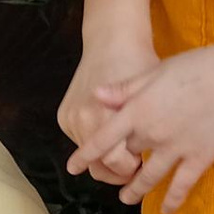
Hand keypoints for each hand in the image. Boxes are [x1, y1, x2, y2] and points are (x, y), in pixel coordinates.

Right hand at [58, 35, 164, 188]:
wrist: (111, 41)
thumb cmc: (138, 65)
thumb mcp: (149, 97)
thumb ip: (145, 132)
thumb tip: (146, 166)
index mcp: (106, 116)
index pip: (116, 163)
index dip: (131, 171)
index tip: (143, 170)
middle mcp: (83, 120)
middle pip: (99, 167)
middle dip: (118, 172)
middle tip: (135, 170)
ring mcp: (70, 119)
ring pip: (88, 158)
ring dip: (106, 161)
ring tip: (124, 157)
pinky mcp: (63, 117)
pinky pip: (80, 143)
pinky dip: (95, 146)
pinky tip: (110, 140)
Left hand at [65, 36, 213, 211]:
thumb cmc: (196, 66)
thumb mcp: (155, 71)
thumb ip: (125, 88)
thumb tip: (96, 95)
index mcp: (138, 110)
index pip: (103, 138)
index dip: (86, 154)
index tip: (72, 168)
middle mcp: (152, 133)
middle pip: (125, 156)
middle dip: (116, 167)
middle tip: (109, 176)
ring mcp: (176, 148)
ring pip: (149, 177)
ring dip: (135, 190)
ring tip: (126, 199)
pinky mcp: (200, 158)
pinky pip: (181, 185)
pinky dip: (171, 200)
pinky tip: (164, 211)